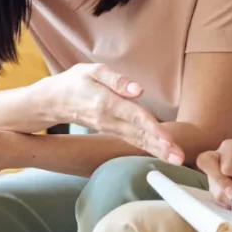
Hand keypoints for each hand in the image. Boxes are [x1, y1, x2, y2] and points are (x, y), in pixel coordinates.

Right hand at [41, 63, 183, 163]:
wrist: (52, 102)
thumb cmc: (74, 82)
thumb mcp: (91, 71)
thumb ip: (116, 80)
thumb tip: (138, 90)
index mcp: (106, 103)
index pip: (134, 117)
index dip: (152, 128)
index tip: (168, 139)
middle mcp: (110, 120)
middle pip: (139, 134)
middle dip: (160, 147)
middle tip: (180, 158)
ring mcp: (111, 128)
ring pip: (137, 141)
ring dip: (158, 151)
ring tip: (178, 160)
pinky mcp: (113, 131)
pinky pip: (133, 141)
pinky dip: (149, 148)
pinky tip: (164, 153)